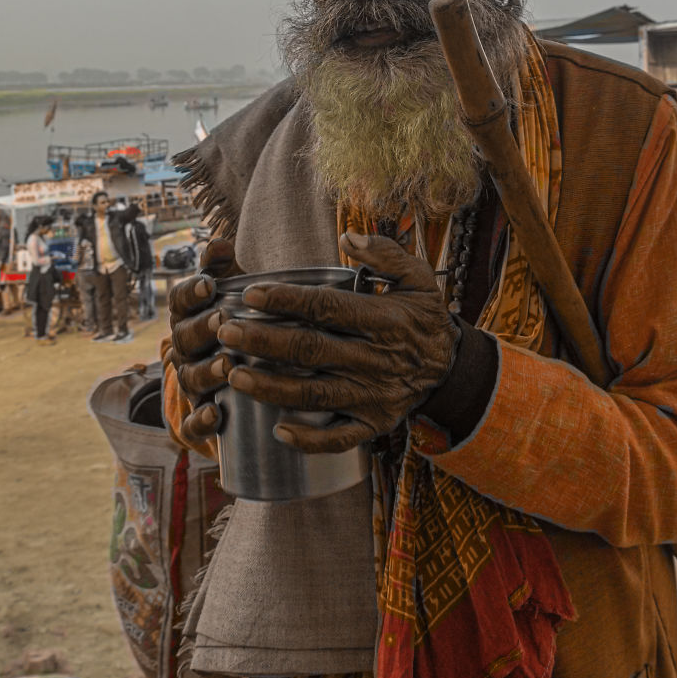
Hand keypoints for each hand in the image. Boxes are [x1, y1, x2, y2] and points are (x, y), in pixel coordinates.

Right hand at [166, 238, 242, 447]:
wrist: (239, 376)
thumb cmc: (239, 323)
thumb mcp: (234, 292)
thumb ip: (223, 268)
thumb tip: (219, 244)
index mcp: (189, 317)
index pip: (180, 301)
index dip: (192, 292)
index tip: (211, 285)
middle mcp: (185, 349)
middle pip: (184, 338)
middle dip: (202, 329)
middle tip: (223, 321)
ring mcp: (190, 383)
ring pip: (189, 378)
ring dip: (206, 371)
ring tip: (227, 365)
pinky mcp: (197, 417)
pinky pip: (191, 423)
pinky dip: (200, 420)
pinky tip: (215, 414)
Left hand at [215, 231, 460, 453]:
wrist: (451, 369)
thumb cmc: (423, 318)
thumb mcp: (418, 277)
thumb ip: (385, 253)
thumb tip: (347, 238)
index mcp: (385, 319)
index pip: (326, 308)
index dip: (286, 301)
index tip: (250, 294)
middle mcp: (376, 359)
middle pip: (311, 351)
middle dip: (264, 342)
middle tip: (225, 331)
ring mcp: (374, 396)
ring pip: (315, 394)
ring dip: (271, 388)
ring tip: (233, 375)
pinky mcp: (373, 424)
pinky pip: (338, 437)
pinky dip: (309, 438)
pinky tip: (277, 430)